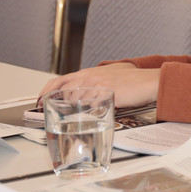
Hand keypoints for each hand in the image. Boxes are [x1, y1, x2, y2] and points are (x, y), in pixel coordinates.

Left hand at [38, 62, 160, 108]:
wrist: (149, 81)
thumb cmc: (135, 79)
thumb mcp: (113, 75)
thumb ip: (99, 82)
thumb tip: (92, 92)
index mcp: (90, 72)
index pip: (61, 79)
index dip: (47, 89)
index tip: (41, 99)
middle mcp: (90, 77)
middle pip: (64, 90)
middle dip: (53, 102)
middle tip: (46, 112)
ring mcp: (97, 86)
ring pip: (75, 100)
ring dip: (71, 110)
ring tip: (69, 119)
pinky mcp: (104, 95)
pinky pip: (90, 107)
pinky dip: (86, 114)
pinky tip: (87, 118)